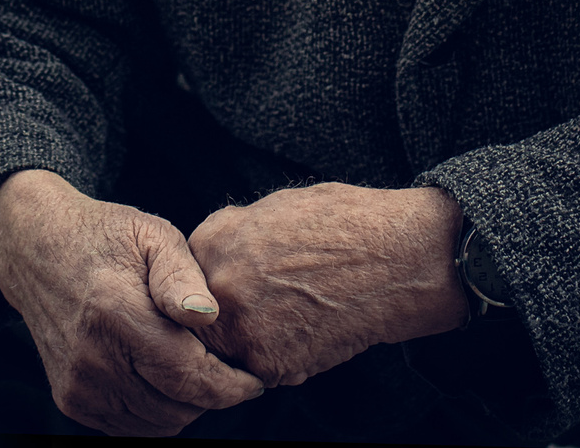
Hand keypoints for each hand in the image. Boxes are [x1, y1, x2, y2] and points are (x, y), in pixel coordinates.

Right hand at [0, 169, 267, 435]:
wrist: (37, 249)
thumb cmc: (107, 237)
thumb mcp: (152, 235)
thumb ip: (182, 276)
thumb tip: (208, 315)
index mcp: (116, 313)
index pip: (188, 376)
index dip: (230, 386)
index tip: (254, 380)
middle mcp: (92, 357)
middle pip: (176, 407)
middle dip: (212, 395)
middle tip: (226, 369)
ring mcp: (77, 384)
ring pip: (157, 424)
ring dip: (185, 406)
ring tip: (195, 371)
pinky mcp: (70, 399)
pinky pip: (130, 427)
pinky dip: (156, 413)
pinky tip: (164, 379)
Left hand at [187, 182, 473, 386]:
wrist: (397, 258)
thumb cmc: (344, 224)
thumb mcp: (274, 207)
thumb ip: (232, 233)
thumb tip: (211, 254)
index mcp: (213, 240)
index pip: (182, 279)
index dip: (207, 287)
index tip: (229, 291)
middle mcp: (218, 284)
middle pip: (198, 319)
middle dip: (221, 320)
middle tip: (260, 313)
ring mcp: (241, 328)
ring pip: (225, 351)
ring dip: (245, 345)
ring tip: (286, 322)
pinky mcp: (270, 364)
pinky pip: (258, 372)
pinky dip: (279, 362)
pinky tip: (307, 335)